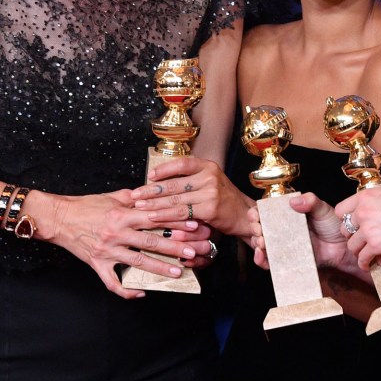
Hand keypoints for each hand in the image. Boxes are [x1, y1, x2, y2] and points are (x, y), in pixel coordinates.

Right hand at [36, 190, 210, 299]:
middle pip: (150, 242)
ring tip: (177, 272)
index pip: (154, 218)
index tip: (193, 225)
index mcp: (122, 214)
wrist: (59, 219)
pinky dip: (126, 290)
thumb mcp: (112, 196)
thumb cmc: (86, 206)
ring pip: (137, 262)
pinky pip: (112, 282)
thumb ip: (135, 197)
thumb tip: (154, 194)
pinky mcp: (97, 264)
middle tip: (193, 252)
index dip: (175, 222)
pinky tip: (141, 294)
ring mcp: (107, 251)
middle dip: (174, 247)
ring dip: (159, 268)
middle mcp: (116, 233)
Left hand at [130, 156, 253, 237]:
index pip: (182, 163)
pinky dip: (165, 215)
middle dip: (151, 190)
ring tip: (139, 206)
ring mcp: (211, 192)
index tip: (149, 176)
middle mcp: (210, 176)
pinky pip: (181, 212)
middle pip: (174, 182)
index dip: (164, 169)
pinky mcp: (210, 209)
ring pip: (175, 198)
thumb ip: (191, 181)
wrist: (245, 216)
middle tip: (135, 195)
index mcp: (208, 166)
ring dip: (154, 204)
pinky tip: (153, 217)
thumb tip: (160, 182)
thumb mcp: (211, 183)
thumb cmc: (224, 200)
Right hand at [251, 192, 361, 276]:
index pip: (266, 211)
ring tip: (262, 243)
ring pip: (262, 245)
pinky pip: (271, 262)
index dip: (256, 213)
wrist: (344, 248)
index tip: (256, 216)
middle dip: (255, 229)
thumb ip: (310, 201)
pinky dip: (263, 261)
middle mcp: (282, 229)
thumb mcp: (322, 209)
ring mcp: (284, 245)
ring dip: (257, 244)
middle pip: (260, 228)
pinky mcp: (288, 260)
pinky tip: (262, 257)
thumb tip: (293, 201)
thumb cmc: (334, 226)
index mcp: (288, 214)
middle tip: (259, 230)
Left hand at [334, 177, 380, 269]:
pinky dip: (365, 263)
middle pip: (344, 229)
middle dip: (352, 236)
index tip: (355, 225)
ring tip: (365, 255)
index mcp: (368, 195)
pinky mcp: (375, 245)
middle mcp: (363, 211)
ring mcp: (368, 229)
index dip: (347, 218)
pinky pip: (363, 258)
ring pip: (352, 245)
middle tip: (361, 241)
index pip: (341, 209)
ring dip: (358, 251)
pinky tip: (369, 265)